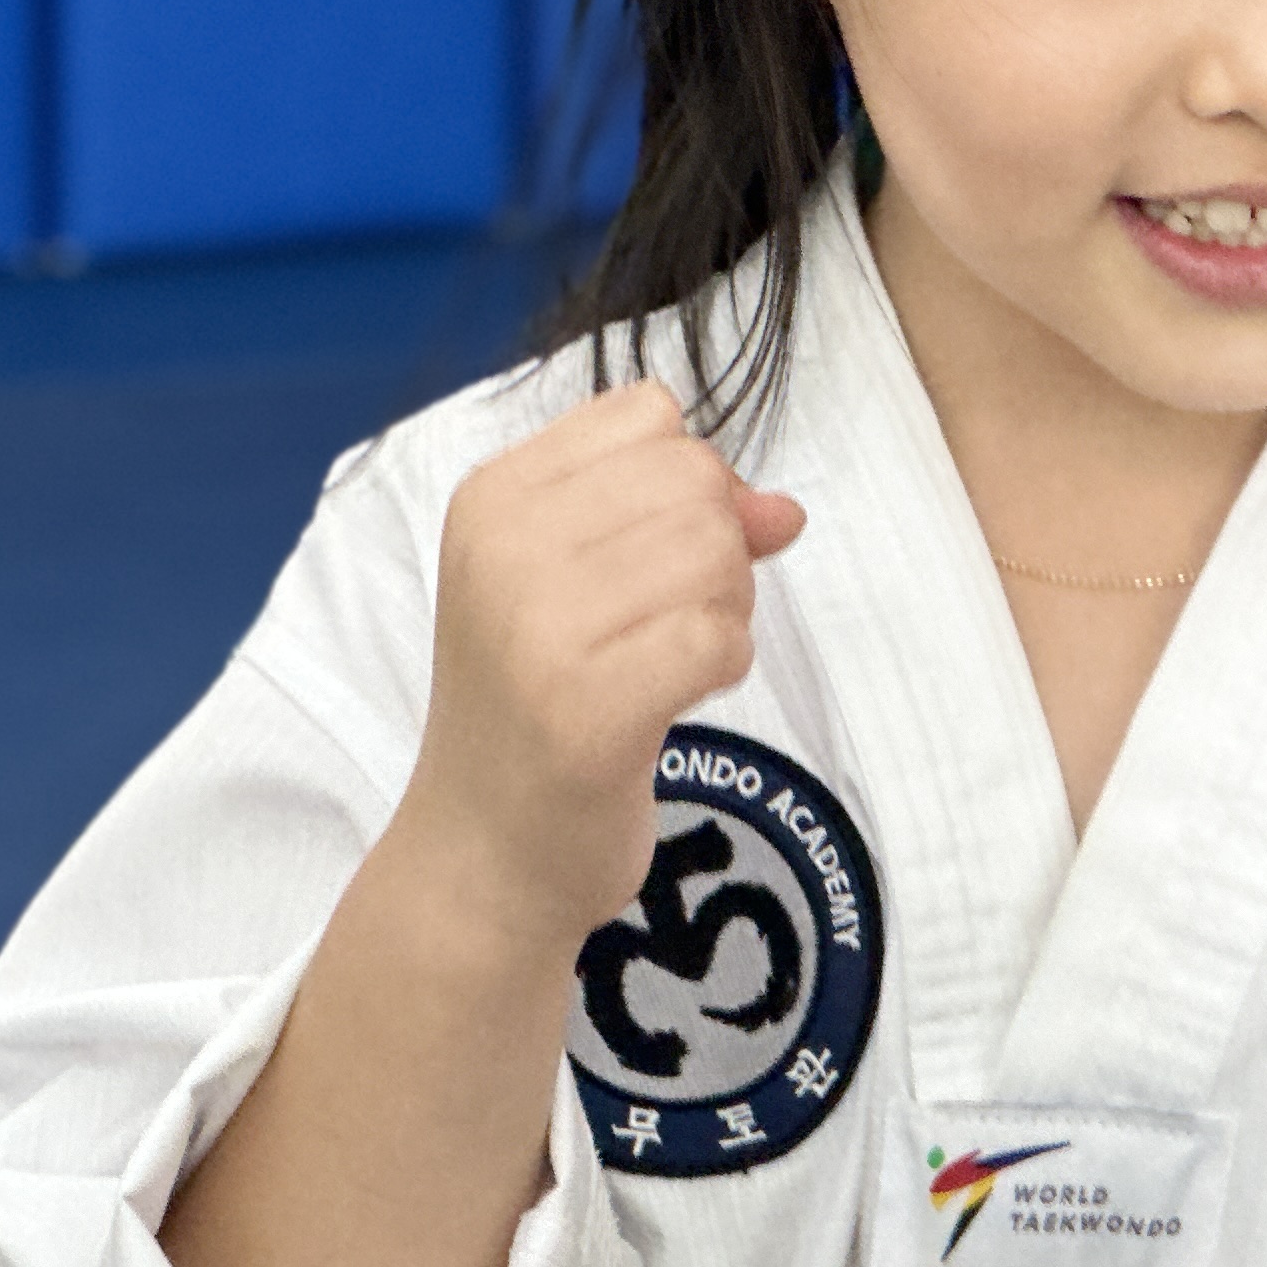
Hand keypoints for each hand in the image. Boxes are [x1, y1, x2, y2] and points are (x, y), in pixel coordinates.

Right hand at [409, 381, 804, 947]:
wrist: (483, 851)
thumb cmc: (539, 705)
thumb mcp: (580, 583)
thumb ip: (676, 519)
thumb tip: (783, 510)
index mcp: (491, 497)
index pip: (648, 414)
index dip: (690, 480)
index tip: (657, 555)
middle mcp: (502, 548)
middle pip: (693, 478)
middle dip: (720, 547)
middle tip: (672, 621)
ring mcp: (537, 629)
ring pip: (716, 551)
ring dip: (726, 610)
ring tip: (672, 661)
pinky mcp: (585, 710)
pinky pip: (718, 638)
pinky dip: (725, 666)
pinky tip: (677, 698)